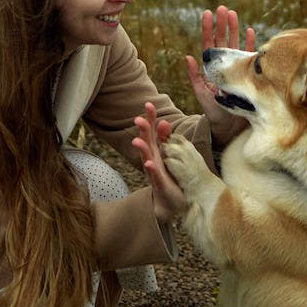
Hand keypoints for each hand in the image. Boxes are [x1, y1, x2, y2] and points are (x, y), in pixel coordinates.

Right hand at [132, 101, 184, 223]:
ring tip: (138, 141)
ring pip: (147, 157)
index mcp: (156, 150)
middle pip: (147, 141)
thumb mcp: (169, 155)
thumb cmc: (169, 177)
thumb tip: (164, 121)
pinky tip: (149, 163)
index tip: (148, 104)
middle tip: (138, 119)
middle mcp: (152, 158)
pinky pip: (154, 175)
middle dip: (143, 131)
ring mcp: (154, 171)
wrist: (169, 202)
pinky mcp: (159, 183)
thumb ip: (166, 139)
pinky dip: (151, 169)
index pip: (152, 131)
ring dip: (142, 149)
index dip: (150, 118)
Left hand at [186, 5, 254, 148]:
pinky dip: (250, 43)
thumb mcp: (201, 93)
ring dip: (234, 29)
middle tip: (222, 8)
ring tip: (233, 13)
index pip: (209, 45)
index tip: (207, 13)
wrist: (230, 126)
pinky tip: (250, 30)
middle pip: (222, 40)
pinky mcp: (248, 74)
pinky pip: (249, 56)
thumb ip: (194, 76)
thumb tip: (187, 57)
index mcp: (211, 68)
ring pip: (235, 44)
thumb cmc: (213, 112)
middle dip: (222, 24)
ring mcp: (236, 68)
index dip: (208, 29)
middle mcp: (224, 65)